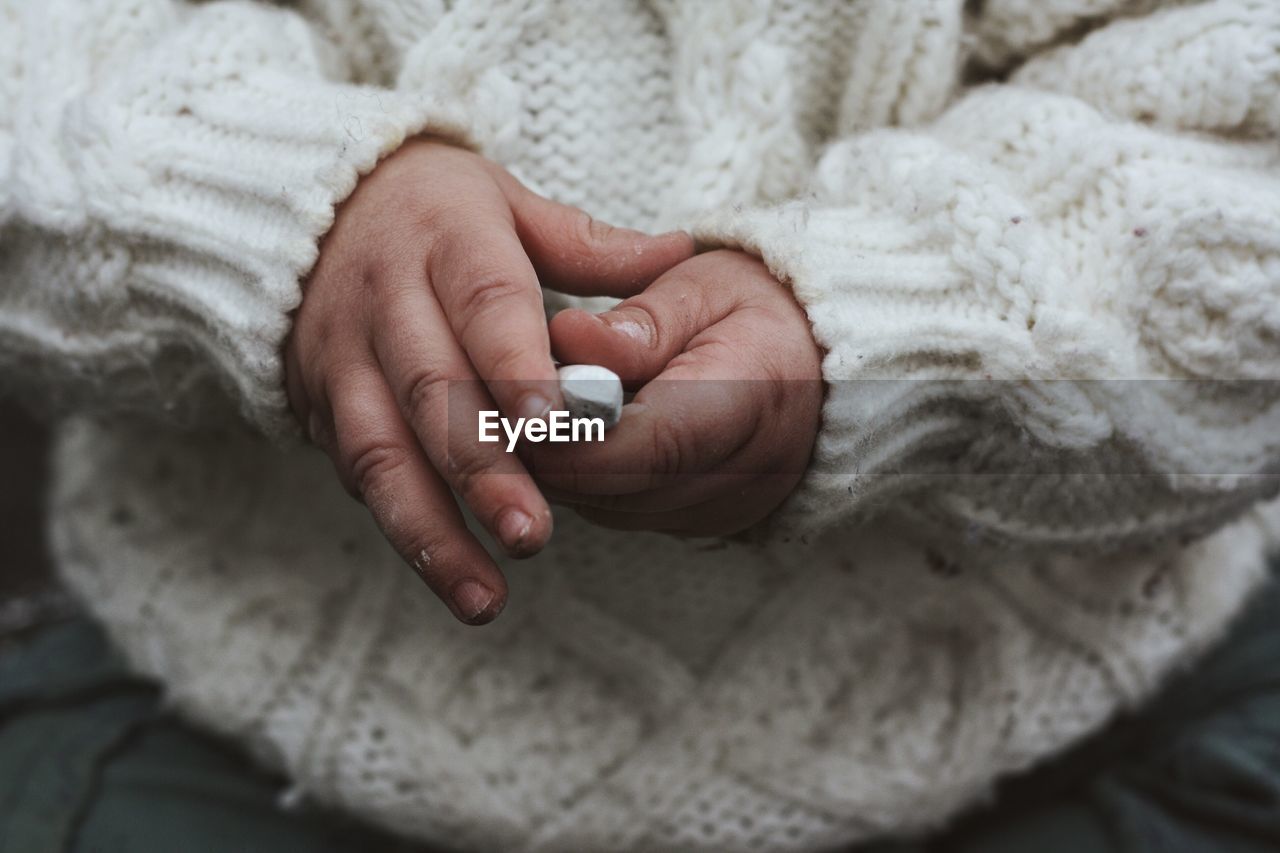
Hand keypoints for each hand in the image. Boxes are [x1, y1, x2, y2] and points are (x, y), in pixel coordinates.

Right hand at [285, 139, 692, 622]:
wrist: (311, 212)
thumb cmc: (436, 213)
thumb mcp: (508, 202)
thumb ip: (588, 245)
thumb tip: (678, 251)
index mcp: (447, 239)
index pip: (485, 301)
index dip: (515, 364)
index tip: (555, 425)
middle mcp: (386, 301)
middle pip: (432, 393)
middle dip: (483, 472)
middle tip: (535, 536)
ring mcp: (342, 358)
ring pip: (381, 453)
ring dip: (431, 530)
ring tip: (484, 597)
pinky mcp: (317, 404)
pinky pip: (356, 472)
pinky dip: (400, 524)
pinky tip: (446, 573)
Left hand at [526, 250, 823, 534]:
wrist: (822, 364)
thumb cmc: (758, 312)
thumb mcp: (706, 286)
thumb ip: (640, 320)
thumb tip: (568, 339)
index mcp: (754, 398)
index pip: (649, 442)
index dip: (571, 430)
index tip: (510, 397)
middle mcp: (745, 473)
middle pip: (617, 486)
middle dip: (548, 444)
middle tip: (504, 390)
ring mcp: (723, 510)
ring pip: (608, 507)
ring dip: (562, 462)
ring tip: (545, 399)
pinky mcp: (699, 526)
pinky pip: (620, 512)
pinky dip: (587, 475)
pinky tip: (577, 427)